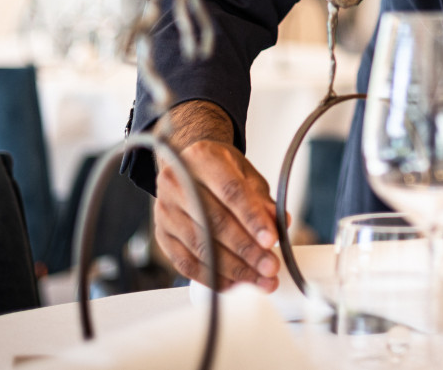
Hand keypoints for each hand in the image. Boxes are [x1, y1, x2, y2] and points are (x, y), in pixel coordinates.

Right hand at [152, 103, 284, 290]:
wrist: (188, 167)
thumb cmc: (220, 170)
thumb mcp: (245, 173)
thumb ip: (262, 199)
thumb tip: (280, 223)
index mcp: (203, 159)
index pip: (231, 192)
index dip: (252, 218)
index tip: (272, 240)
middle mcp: (178, 183)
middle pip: (215, 223)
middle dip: (246, 250)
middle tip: (270, 267)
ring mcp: (165, 210)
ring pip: (201, 247)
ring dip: (233, 269)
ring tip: (259, 280)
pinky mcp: (162, 235)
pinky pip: (185, 263)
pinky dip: (212, 277)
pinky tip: (233, 284)